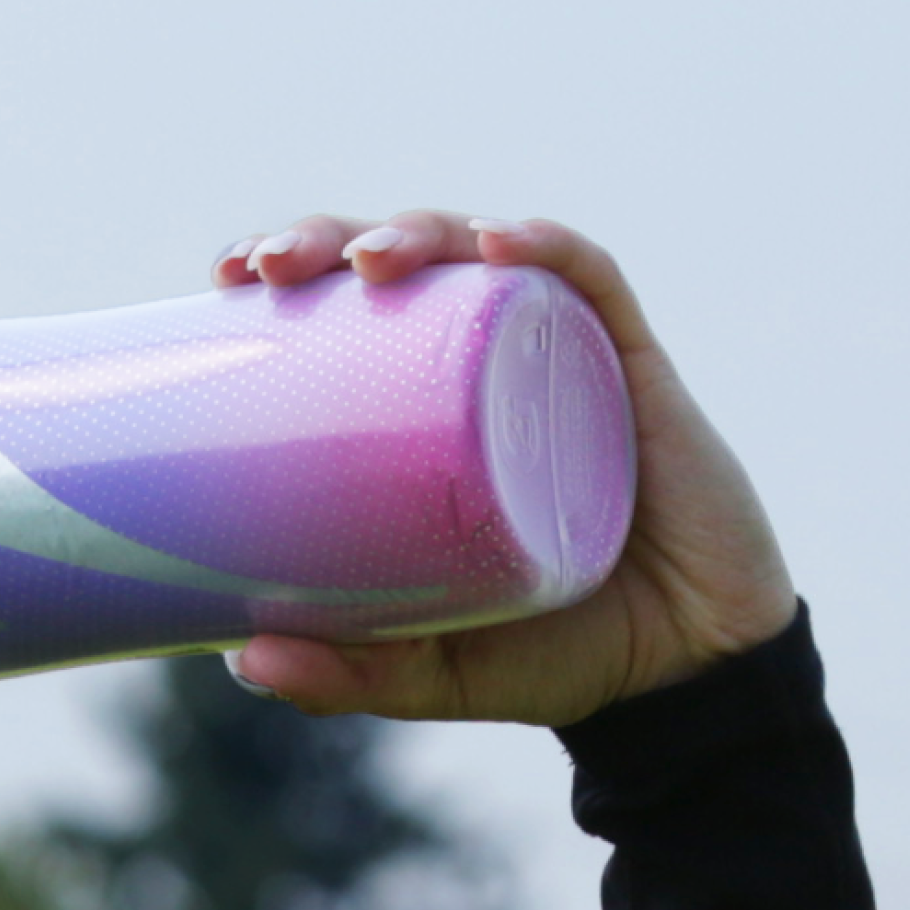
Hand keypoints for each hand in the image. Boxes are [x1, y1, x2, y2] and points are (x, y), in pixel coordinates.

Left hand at [210, 211, 796, 727]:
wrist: (683, 679)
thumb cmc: (548, 654)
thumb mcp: (427, 672)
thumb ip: (343, 674)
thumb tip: (240, 662)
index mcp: (423, 414)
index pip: (346, 313)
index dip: (288, 271)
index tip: (226, 278)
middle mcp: (486, 367)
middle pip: (402, 263)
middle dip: (331, 237)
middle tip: (270, 265)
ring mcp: (561, 357)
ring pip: (485, 255)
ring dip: (423, 231)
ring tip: (369, 257)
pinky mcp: (637, 368)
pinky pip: (596, 283)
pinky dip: (549, 248)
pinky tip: (500, 243)